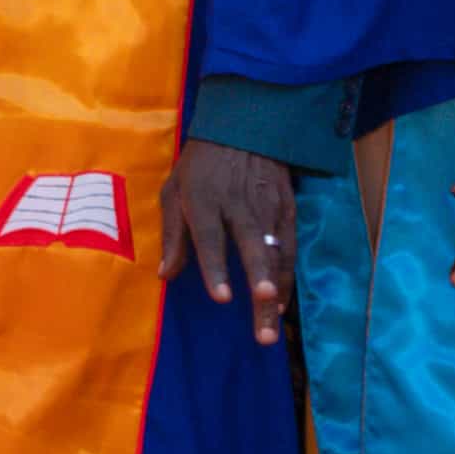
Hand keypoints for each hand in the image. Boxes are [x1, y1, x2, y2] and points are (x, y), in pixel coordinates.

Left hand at [167, 137, 300, 348]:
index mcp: (205, 200)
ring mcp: (268, 209)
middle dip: (259, 284)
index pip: (211, 238)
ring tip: (273, 326)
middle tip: (261, 317)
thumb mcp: (174, 190)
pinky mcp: (288, 210)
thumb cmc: (201, 165)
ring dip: (276, 291)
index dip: (217, 268)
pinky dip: (286, 277)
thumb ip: (172, 235)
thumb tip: (164, 275)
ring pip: (276, 255)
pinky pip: (289, 249)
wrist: (246, 127)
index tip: (222, 298)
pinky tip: (280, 304)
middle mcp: (240, 206)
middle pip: (252, 249)